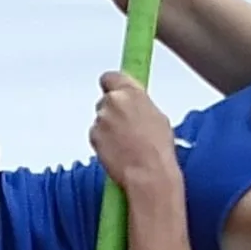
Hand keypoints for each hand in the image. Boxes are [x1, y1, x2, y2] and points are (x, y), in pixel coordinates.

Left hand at [89, 70, 181, 198]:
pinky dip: (103, 142)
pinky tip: (118, 151)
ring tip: (126, 144)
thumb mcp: (157, 117)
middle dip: (112, 111)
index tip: (115, 89)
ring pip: (101, 119)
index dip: (113, 85)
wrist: (148, 173)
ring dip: (108, 128)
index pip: (111, 77)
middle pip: (106, 100)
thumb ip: (140, 104)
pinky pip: (96, 135)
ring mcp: (101, 119)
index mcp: (131, 92)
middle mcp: (113, 101)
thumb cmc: (158, 149)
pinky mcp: (93, 136)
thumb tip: (135, 104)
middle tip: (125, 125)